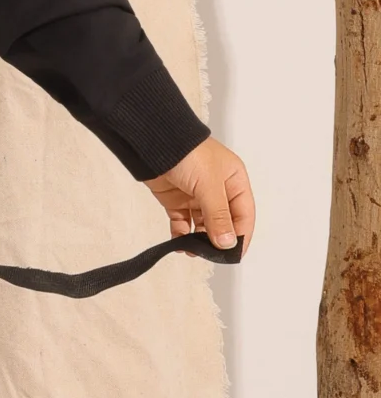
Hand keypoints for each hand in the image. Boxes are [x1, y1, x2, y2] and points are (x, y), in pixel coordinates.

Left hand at [144, 136, 253, 250]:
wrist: (152, 141)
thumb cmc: (188, 153)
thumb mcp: (209, 184)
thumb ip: (218, 215)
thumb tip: (227, 243)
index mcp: (235, 182)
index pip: (244, 214)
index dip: (241, 235)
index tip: (234, 255)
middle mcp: (218, 190)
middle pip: (223, 222)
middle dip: (218, 239)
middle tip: (211, 256)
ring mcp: (196, 196)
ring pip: (202, 225)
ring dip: (198, 240)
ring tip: (193, 251)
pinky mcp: (176, 200)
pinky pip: (182, 222)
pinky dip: (181, 234)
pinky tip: (179, 243)